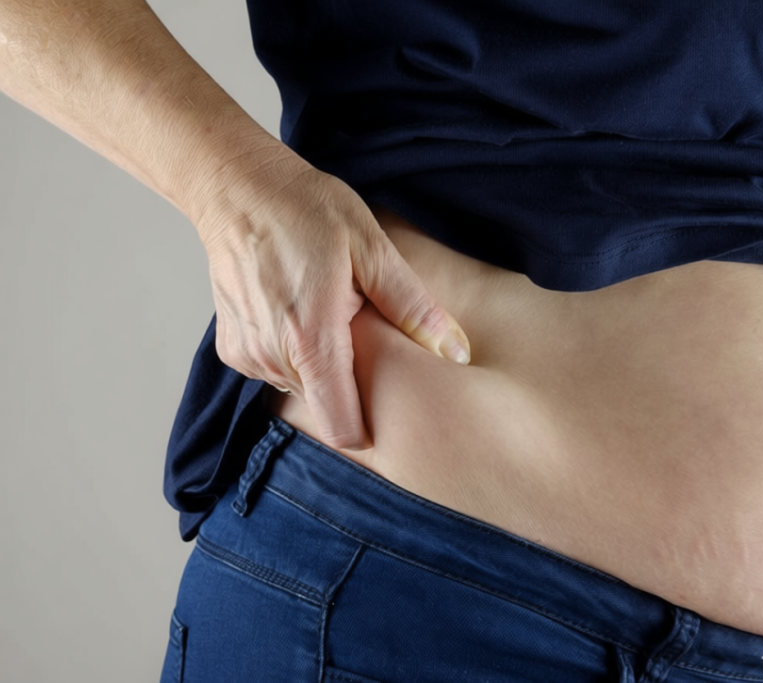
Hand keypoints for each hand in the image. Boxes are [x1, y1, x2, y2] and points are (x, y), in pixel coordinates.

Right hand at [203, 155, 469, 449]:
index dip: (371, 428)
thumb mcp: (372, 249)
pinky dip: (296, 354)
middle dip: (352, 383)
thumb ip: (414, 308)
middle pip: (327, 407)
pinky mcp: (233, 350)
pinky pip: (277, 372)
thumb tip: (457, 353)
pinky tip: (301, 312)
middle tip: (361, 330)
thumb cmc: (305, 210)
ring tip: (329, 312)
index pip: (342, 427)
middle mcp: (273, 356)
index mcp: (311, 338)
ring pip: (303, 390)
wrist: (237, 188)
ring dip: (323, 365)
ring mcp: (248, 356)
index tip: (391, 408)